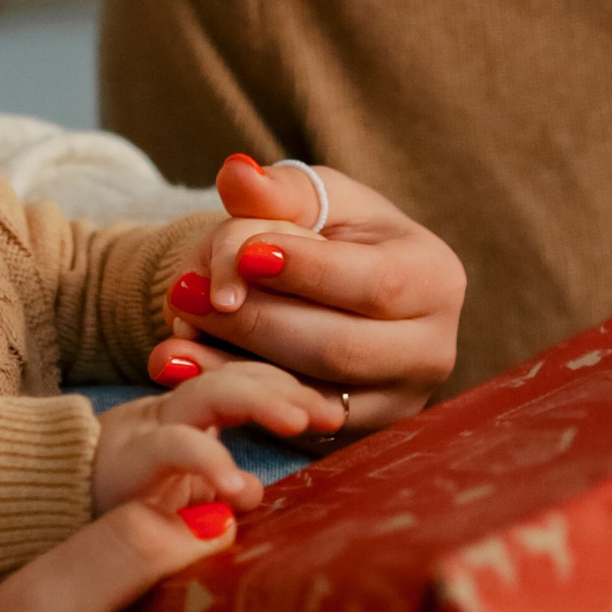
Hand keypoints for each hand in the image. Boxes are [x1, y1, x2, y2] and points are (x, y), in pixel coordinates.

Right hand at [90, 356, 342, 519]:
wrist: (27, 509)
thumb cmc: (112, 511)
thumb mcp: (176, 495)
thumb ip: (216, 489)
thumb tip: (258, 495)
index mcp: (186, 416)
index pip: (246, 381)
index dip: (288, 388)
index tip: (332, 411)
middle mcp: (167, 413)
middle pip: (236, 378)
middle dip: (286, 389)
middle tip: (329, 412)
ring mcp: (144, 429)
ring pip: (209, 395)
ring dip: (259, 403)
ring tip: (298, 424)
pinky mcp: (125, 458)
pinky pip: (174, 447)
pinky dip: (211, 461)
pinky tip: (239, 488)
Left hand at [151, 155, 463, 436]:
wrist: (335, 288)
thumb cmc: (331, 231)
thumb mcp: (313, 199)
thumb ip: (277, 189)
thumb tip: (236, 174)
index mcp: (435, 278)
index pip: (374, 284)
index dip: (307, 272)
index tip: (245, 255)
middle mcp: (430, 350)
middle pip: (338, 348)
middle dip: (256, 321)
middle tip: (187, 292)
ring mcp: (397, 402)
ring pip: (311, 396)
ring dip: (233, 365)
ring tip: (176, 330)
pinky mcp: (356, 436)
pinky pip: (293, 426)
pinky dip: (235, 394)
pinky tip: (183, 368)